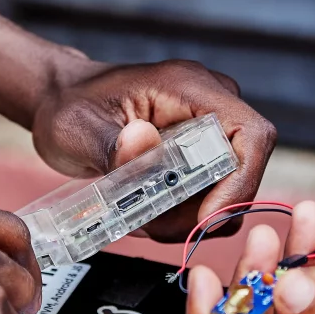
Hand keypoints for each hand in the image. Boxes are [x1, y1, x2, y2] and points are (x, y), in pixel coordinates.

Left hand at [33, 59, 276, 241]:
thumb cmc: (69, 106)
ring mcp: (210, 127)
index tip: (206, 217)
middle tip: (157, 226)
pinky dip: (184, 214)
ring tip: (143, 217)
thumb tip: (144, 145)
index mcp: (191, 87)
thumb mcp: (77, 128)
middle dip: (207, 210)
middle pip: (243, 169)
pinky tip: (148, 211)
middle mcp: (212, 103)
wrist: (63, 101)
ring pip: (229, 189)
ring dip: (191, 218)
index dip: (242, 181)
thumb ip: (109, 142)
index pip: (251, 134)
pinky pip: (212, 192)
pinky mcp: (202, 150)